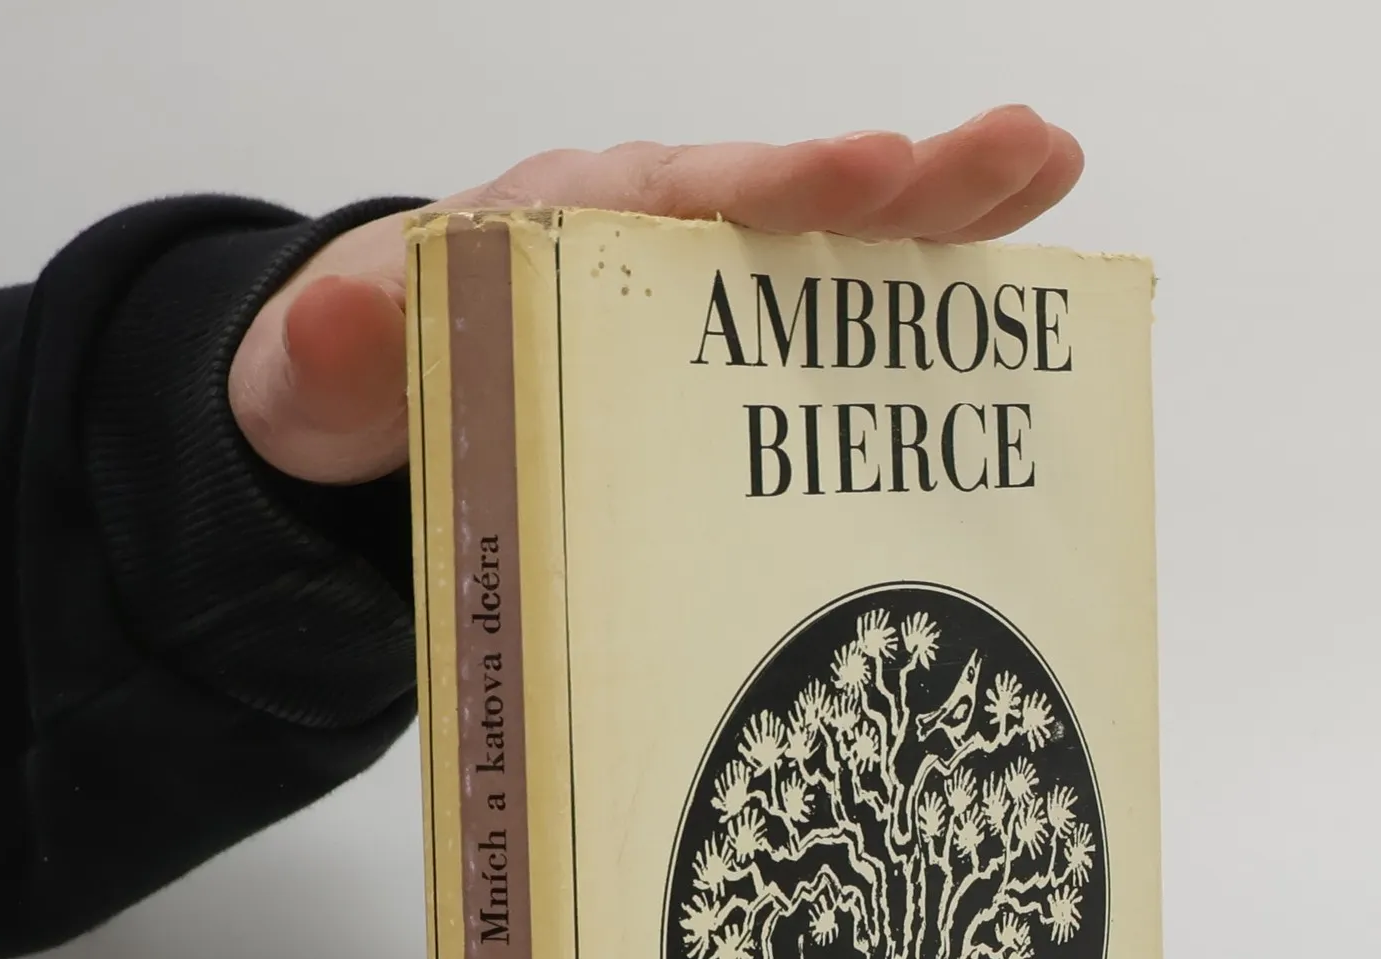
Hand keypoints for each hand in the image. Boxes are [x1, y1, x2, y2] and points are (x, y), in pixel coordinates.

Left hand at [228, 106, 1084, 485]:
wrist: (389, 388)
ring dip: (947, 214)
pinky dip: (921, 304)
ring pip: (839, 243)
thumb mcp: (328, 369)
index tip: (863, 170)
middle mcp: (659, 236)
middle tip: (1019, 148)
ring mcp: (710, 286)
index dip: (780, 188)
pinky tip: (1013, 308)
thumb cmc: (377, 365)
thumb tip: (338, 323)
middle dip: (907, 178)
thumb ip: (338, 346)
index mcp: (574, 226)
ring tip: (1052, 167)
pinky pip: (838, 316)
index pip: (687, 197)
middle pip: (795, 198)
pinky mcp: (736, 346)